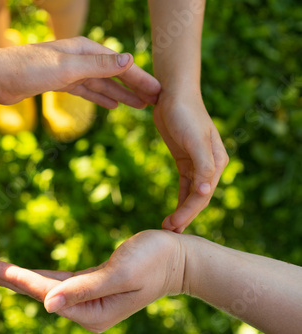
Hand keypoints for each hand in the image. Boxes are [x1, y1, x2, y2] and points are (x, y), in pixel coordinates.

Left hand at [0, 36, 160, 108]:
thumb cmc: (27, 68)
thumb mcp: (66, 67)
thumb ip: (98, 65)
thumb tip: (129, 59)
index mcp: (85, 50)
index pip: (121, 64)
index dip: (141, 79)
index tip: (160, 92)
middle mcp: (79, 58)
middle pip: (114, 73)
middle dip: (135, 87)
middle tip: (156, 101)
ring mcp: (69, 71)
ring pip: (102, 84)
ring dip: (120, 94)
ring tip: (139, 106)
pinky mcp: (58, 84)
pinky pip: (86, 92)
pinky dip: (100, 98)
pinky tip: (111, 105)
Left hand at [0, 230, 184, 332]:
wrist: (178, 258)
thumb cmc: (154, 260)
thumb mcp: (121, 272)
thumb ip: (85, 289)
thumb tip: (47, 304)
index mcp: (91, 311)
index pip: (44, 292)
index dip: (14, 279)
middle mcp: (86, 311)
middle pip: (37, 293)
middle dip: (5, 280)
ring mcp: (87, 301)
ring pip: (43, 287)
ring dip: (15, 278)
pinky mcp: (90, 287)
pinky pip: (56, 282)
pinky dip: (35, 276)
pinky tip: (19, 273)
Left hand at [154, 91, 228, 231]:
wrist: (173, 95)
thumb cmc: (185, 114)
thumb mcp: (195, 139)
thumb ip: (203, 165)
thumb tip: (206, 190)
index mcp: (217, 161)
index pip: (203, 193)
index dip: (189, 211)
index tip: (174, 225)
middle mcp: (210, 165)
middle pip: (198, 197)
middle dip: (185, 214)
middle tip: (168, 230)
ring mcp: (197, 163)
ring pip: (191, 193)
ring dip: (182, 210)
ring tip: (169, 226)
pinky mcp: (184, 160)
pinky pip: (184, 184)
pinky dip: (180, 198)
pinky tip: (174, 212)